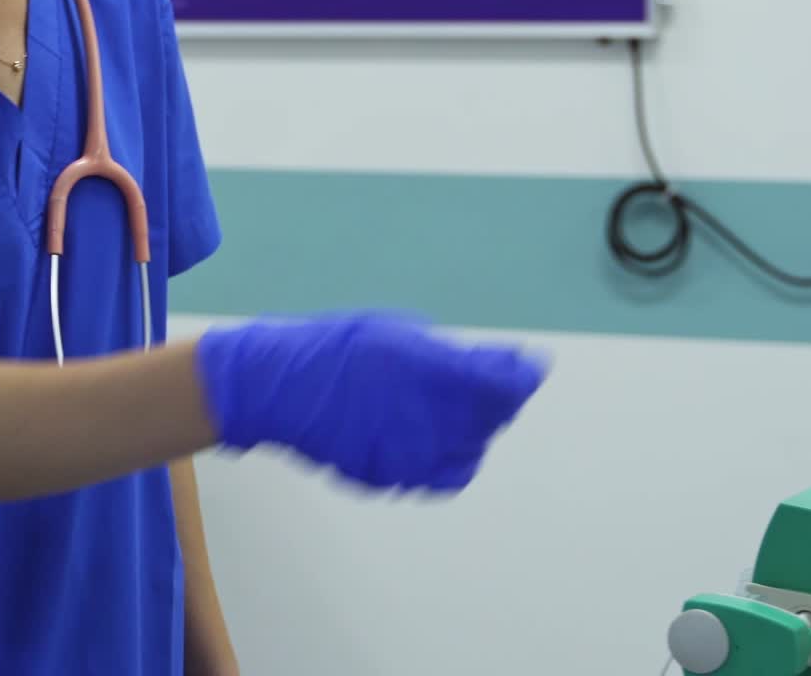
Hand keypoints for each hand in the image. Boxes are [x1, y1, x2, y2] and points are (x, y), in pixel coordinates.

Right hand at [195, 311, 545, 492]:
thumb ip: (449, 354)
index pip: (503, 383)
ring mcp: (410, 454)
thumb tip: (496, 364)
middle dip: (495, 399)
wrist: (279, 385)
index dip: (523, 374)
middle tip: (483, 381)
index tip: (531, 365)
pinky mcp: (392, 477)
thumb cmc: (338, 345)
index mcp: (430, 371)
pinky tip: (430, 436)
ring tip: (447, 407)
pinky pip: (440, 474)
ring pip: (470, 450)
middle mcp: (428, 418)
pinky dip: (447, 457)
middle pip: (492, 419)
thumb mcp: (397, 332)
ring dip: (472, 430)